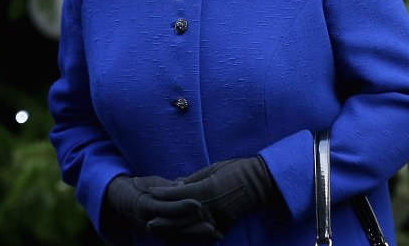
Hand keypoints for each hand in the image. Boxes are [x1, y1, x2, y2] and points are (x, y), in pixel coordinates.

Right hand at [106, 175, 222, 241]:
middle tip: (212, 226)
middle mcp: (149, 221)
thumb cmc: (140, 187)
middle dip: (193, 227)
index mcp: (146, 205)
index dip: (181, 207)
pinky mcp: (162, 234)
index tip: (198, 204)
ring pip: (178, 236)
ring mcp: (156, 230)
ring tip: (216, 234)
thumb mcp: (151, 182)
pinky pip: (179, 239)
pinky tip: (213, 238)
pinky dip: (195, 239)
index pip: (165, 208)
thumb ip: (167, 186)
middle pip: (173, 227)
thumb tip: (182, 184)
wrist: (123, 202)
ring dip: (197, 236)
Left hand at [151, 157, 276, 231]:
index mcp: (205, 190)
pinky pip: (203, 236)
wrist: (262, 181)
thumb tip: (175, 183)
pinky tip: (181, 239)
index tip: (149, 190)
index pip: (176, 194)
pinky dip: (190, 239)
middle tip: (146, 219)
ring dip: (172, 232)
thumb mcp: (214, 168)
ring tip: (159, 232)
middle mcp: (208, 207)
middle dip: (161, 218)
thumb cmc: (238, 169)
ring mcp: (216, 219)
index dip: (160, 192)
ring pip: (188, 230)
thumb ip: (194, 179)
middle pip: (178, 217)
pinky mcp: (224, 226)